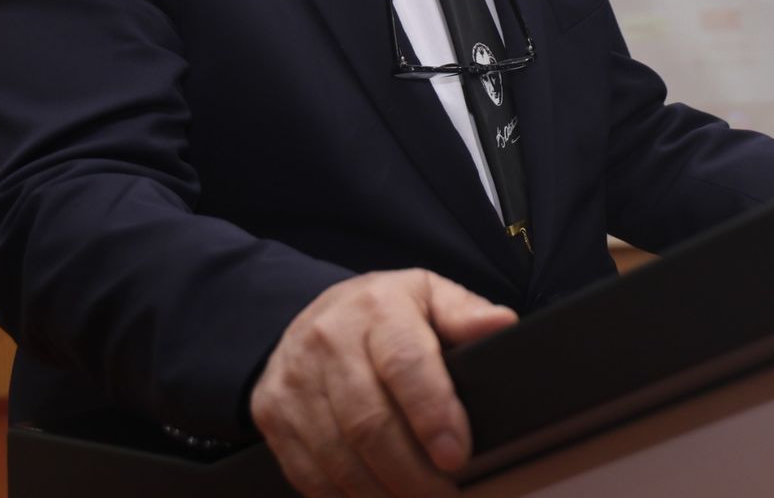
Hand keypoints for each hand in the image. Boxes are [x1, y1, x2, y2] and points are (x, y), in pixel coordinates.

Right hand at [252, 269, 516, 496]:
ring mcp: (294, 380)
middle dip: (412, 472)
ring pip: (338, 455)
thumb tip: (501, 325)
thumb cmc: (384, 313)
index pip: (405, 364)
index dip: (432, 415)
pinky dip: (345, 497)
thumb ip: (464, 313)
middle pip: (369, 422)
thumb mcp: (428, 297)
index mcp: (376, 308)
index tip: (456, 456)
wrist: (312, 316)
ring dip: (381, 492)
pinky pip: (308, 472)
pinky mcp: (272, 413)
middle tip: (444, 495)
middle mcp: (328, 340)